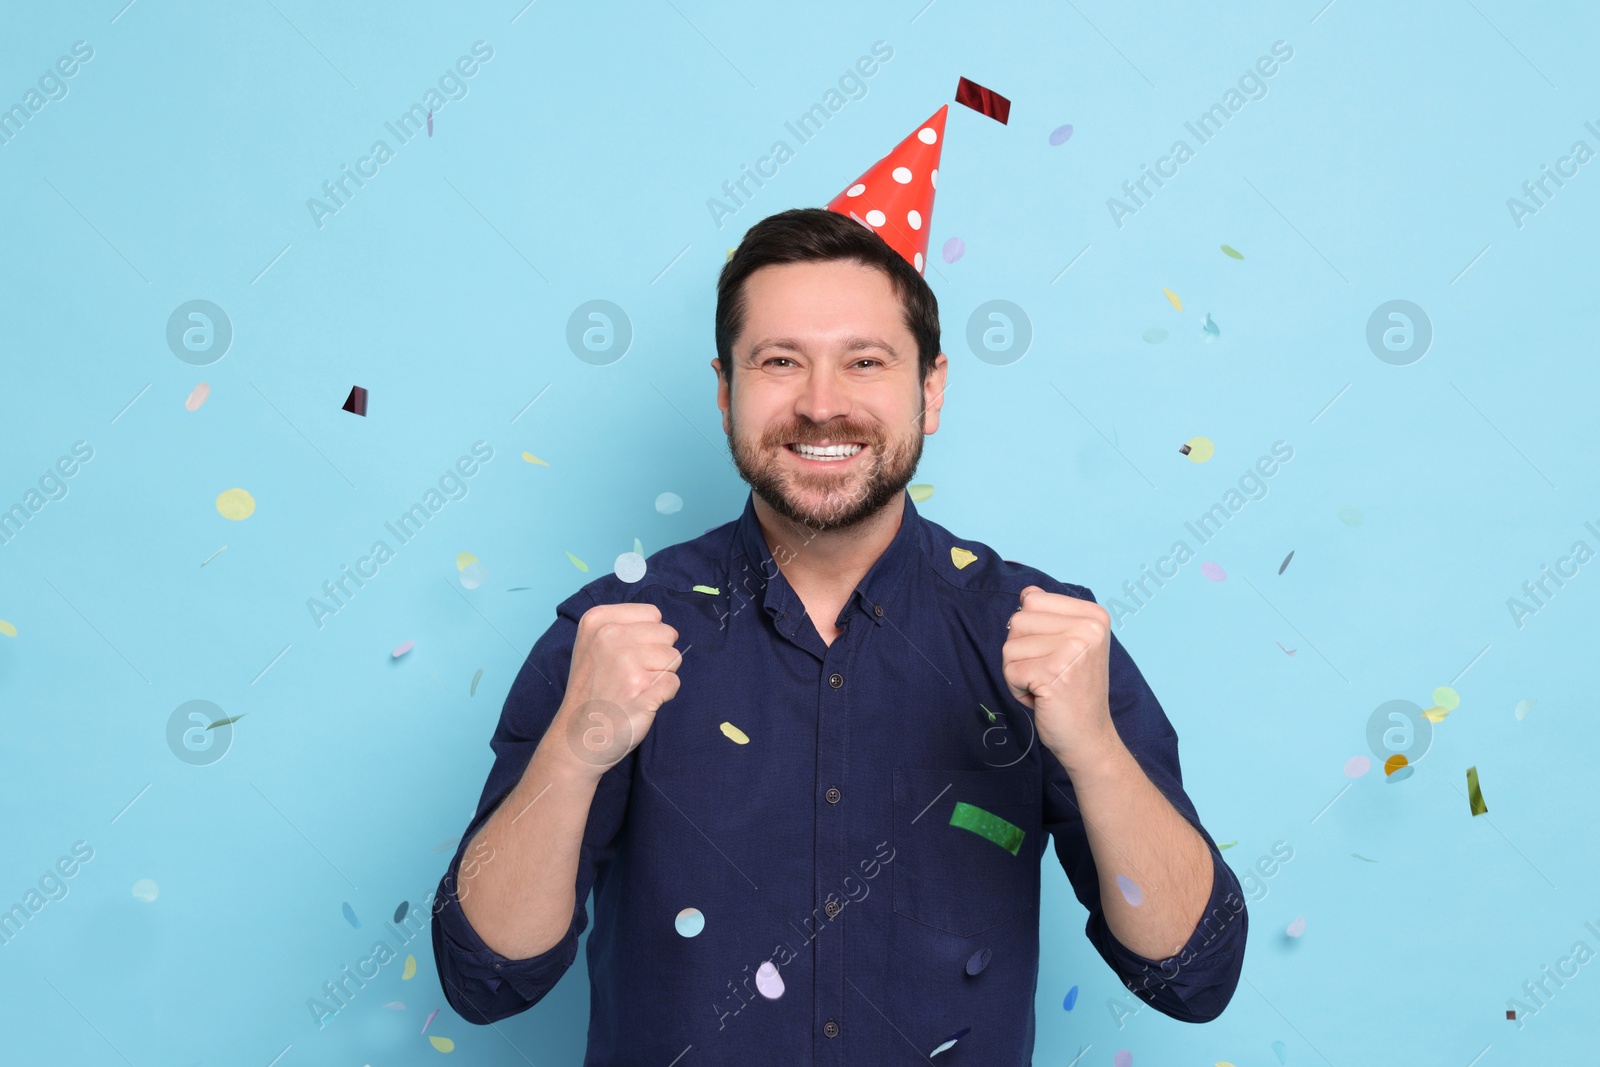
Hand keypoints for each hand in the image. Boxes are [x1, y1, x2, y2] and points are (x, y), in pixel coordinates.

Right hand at [554, 602, 681, 778]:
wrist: (577, 737)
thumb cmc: (592, 690)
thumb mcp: (592, 645)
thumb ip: (624, 628)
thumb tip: (663, 627)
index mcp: (598, 620)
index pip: (652, 614)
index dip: (648, 636)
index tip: (625, 655)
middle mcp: (610, 637)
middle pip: (667, 633)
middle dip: (657, 655)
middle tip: (630, 675)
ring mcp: (626, 663)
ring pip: (674, 657)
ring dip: (660, 675)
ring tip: (633, 688)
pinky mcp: (642, 690)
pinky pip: (674, 683)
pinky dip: (663, 695)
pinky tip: (640, 702)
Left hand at [1000, 585, 1116, 773]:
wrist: (1089, 737)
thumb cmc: (1073, 691)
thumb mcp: (1069, 644)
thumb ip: (1049, 616)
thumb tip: (1027, 591)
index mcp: (1094, 615)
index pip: (1032, 599)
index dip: (1031, 630)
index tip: (1054, 654)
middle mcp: (1088, 628)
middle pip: (1018, 621)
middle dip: (1021, 651)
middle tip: (1048, 673)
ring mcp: (1073, 649)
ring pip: (1010, 647)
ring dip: (1018, 672)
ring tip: (1045, 685)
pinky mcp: (1054, 673)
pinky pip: (1010, 671)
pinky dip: (1018, 689)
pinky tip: (1043, 698)